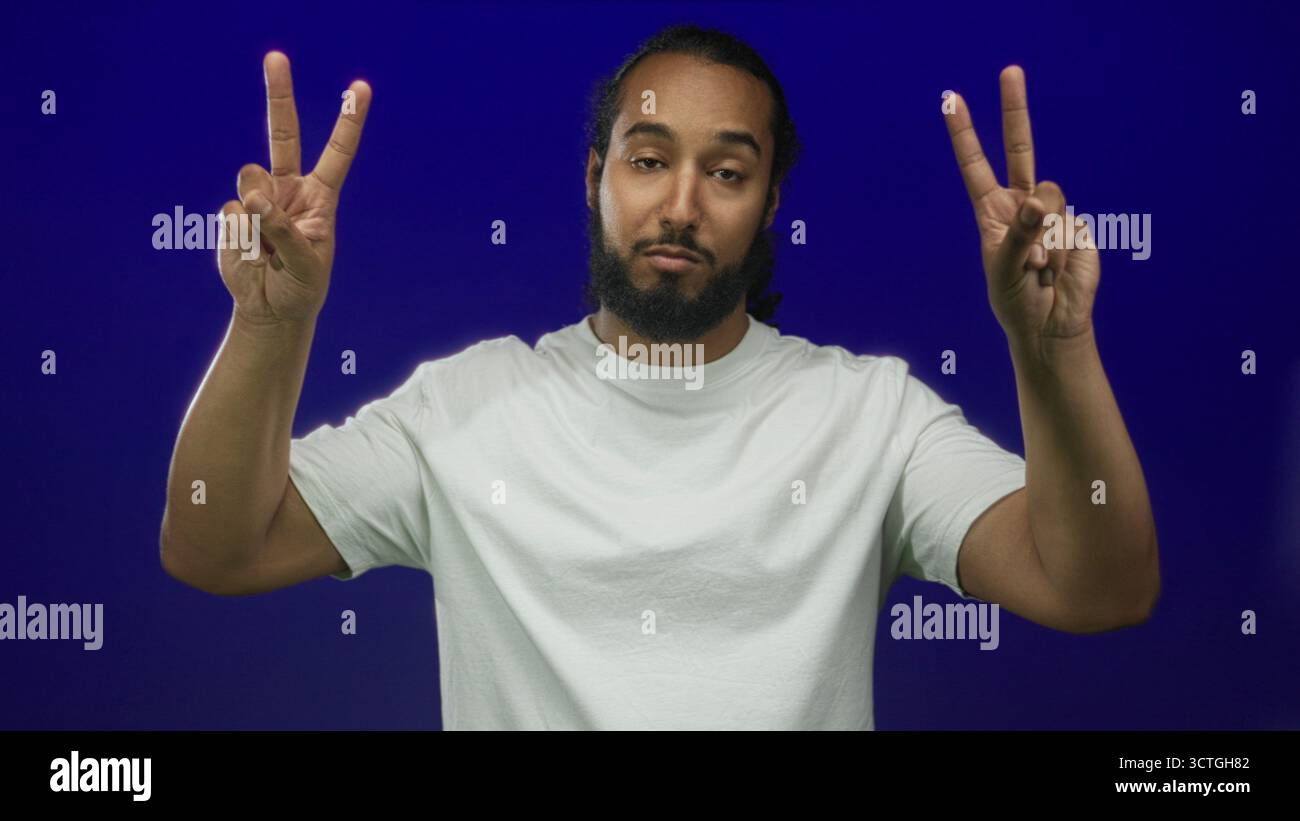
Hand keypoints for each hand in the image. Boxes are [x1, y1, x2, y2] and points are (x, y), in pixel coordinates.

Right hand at [218, 52, 371, 325]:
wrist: (271, 310)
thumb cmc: (301, 287)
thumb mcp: (306, 265)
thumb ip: (284, 230)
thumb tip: (254, 198)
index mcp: (319, 197)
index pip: (337, 153)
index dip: (348, 121)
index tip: (360, 87)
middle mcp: (288, 189)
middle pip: (282, 134)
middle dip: (278, 93)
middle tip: (276, 55)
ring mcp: (258, 199)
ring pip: (249, 180)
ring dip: (257, 212)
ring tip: (266, 247)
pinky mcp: (232, 215)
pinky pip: (232, 214)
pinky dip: (240, 238)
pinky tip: (250, 255)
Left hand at [943, 67, 1098, 345]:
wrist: (1050, 325)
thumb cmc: (1015, 299)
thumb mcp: (1003, 270)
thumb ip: (1017, 235)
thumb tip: (1037, 202)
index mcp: (993, 211)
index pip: (975, 165)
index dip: (965, 134)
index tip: (952, 100)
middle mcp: (1022, 204)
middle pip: (1021, 149)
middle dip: (1015, 110)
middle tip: (1010, 70)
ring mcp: (1052, 213)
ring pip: (1050, 198)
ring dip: (1042, 237)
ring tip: (1039, 267)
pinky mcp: (1078, 228)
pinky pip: (1069, 226)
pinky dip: (1062, 251)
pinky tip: (1058, 270)